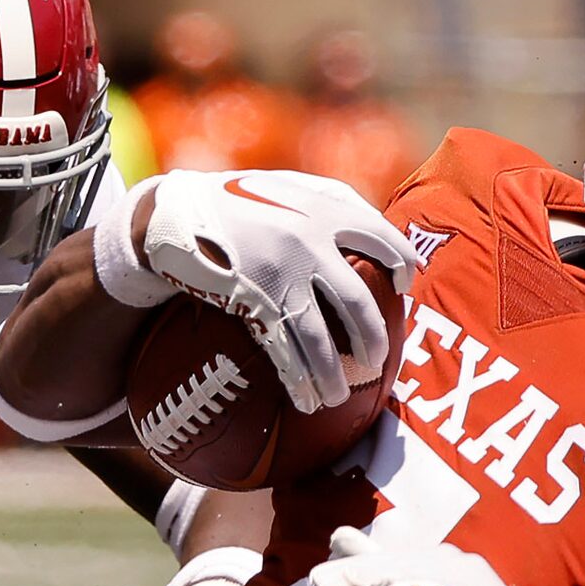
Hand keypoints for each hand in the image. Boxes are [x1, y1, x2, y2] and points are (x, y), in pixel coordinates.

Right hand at [136, 170, 418, 413]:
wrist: (176, 211)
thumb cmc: (237, 200)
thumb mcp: (286, 186)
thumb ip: (329, 203)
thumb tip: (374, 233)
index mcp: (324, 209)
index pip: (382, 237)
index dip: (402, 264)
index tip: (407, 285)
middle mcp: (309, 242)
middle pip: (357, 302)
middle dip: (372, 338)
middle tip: (377, 360)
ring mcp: (281, 275)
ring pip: (321, 338)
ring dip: (334, 374)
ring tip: (338, 396)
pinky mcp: (253, 300)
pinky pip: (284, 350)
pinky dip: (299, 380)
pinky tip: (305, 399)